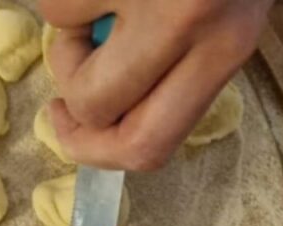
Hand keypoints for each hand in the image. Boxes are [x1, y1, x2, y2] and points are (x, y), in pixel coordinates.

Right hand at [39, 0, 273, 170]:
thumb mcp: (224, 17)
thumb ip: (179, 67)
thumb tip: (108, 109)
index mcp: (226, 49)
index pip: (149, 144)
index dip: (96, 153)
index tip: (75, 128)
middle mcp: (193, 24)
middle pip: (101, 116)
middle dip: (71, 114)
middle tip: (63, 100)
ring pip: (67, 57)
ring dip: (66, 40)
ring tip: (97, 5)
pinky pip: (57, 8)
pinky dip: (67, 0)